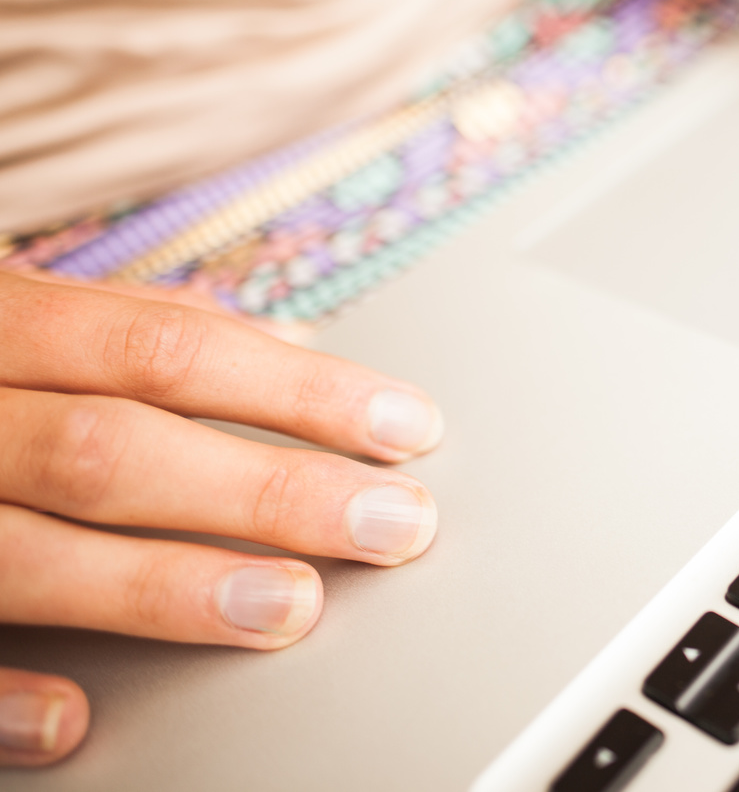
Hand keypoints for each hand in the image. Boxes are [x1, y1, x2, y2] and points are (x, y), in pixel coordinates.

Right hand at [0, 272, 442, 764]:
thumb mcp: (10, 307)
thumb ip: (127, 329)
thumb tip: (289, 340)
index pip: (168, 347)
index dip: (298, 388)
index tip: (407, 428)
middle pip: (116, 447)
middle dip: (265, 489)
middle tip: (390, 525)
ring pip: (21, 549)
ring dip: (161, 586)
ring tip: (287, 608)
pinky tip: (76, 722)